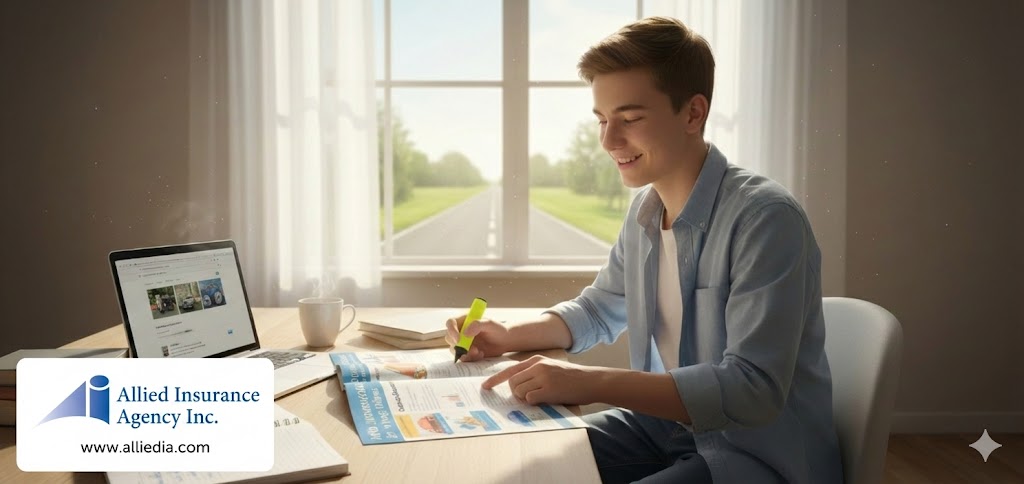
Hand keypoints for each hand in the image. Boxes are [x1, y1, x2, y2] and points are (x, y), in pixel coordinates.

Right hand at [445, 315, 509, 361]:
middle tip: (471, 348)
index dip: (451, 330)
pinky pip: (462, 357)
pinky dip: (469, 358)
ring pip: (454, 349)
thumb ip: (478, 324)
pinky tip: (480, 354)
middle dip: (457, 344)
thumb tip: (465, 333)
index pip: (451, 323)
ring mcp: (463, 342)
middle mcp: (461, 331)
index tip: (458, 338)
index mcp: (464, 320)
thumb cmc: (498, 329)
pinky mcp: (467, 352)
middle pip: (449, 337)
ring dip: (464, 352)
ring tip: (478, 352)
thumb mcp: (490, 323)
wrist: (505, 341)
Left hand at [481, 355, 599, 405]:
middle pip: (512, 382)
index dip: (495, 379)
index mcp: (536, 359)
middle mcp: (538, 366)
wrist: (590, 380)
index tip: (485, 386)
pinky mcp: (549, 389)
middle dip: (515, 392)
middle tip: (527, 396)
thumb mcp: (550, 367)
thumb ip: (534, 372)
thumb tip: (516, 386)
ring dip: (524, 398)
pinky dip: (533, 402)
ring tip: (538, 397)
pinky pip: (530, 398)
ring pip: (519, 391)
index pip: (510, 369)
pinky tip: (544, 400)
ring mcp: (543, 377)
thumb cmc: (571, 377)